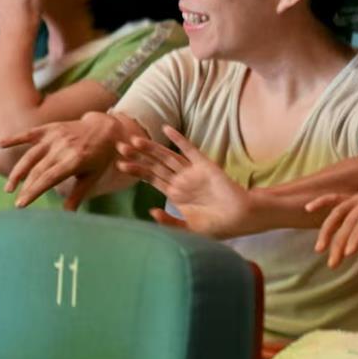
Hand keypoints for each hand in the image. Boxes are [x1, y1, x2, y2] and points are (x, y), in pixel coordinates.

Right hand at [1, 111, 121, 208]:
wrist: (105, 129)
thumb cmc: (99, 157)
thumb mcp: (92, 177)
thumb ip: (78, 195)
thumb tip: (67, 216)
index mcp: (75, 161)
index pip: (49, 178)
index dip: (33, 191)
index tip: (21, 204)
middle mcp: (63, 148)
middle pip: (38, 170)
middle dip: (26, 188)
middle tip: (16, 203)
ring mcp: (55, 137)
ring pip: (30, 156)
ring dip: (17, 171)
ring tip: (9, 188)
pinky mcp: (50, 129)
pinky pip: (29, 134)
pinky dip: (15, 138)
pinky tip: (0, 145)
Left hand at [117, 125, 254, 237]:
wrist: (239, 218)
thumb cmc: (216, 226)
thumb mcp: (188, 229)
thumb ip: (169, 222)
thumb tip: (151, 211)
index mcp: (174, 193)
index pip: (150, 178)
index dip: (135, 170)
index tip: (119, 164)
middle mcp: (181, 180)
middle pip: (155, 164)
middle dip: (137, 156)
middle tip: (118, 146)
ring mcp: (192, 171)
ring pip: (167, 156)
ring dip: (151, 148)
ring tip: (134, 140)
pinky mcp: (205, 165)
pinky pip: (189, 150)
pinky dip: (178, 140)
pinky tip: (166, 129)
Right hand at [308, 186, 357, 268]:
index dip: (357, 236)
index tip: (348, 254)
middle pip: (350, 220)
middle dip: (339, 242)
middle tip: (333, 264)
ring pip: (339, 211)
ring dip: (327, 230)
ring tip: (319, 249)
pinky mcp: (355, 196)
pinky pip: (336, 197)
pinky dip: (322, 201)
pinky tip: (309, 208)